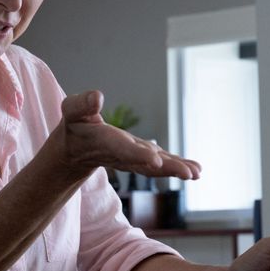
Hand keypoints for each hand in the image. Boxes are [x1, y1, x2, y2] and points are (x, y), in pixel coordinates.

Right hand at [45, 90, 200, 182]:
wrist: (74, 152)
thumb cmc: (74, 127)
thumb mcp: (72, 111)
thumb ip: (82, 105)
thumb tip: (97, 96)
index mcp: (104, 142)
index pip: (122, 149)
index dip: (137, 154)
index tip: (155, 161)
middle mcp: (121, 155)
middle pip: (145, 163)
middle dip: (167, 168)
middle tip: (188, 174)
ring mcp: (132, 159)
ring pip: (155, 167)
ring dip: (176, 170)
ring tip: (197, 173)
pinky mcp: (140, 159)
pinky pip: (160, 165)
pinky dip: (177, 166)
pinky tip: (196, 170)